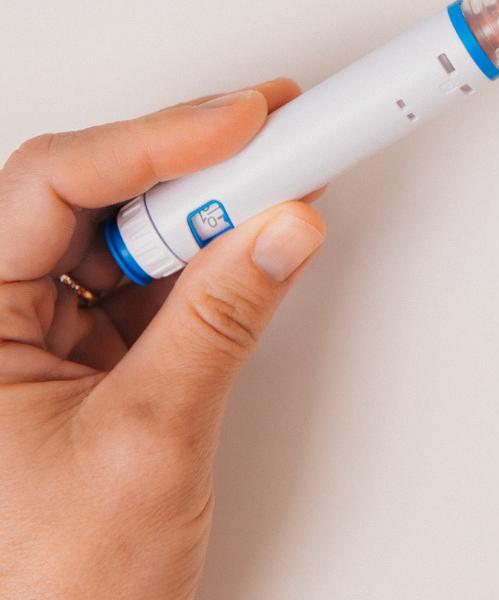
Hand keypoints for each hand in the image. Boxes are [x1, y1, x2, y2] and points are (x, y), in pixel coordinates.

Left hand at [0, 80, 325, 599]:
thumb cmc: (46, 596)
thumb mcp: (148, 442)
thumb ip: (221, 322)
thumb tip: (281, 230)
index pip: (50, 187)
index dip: (154, 139)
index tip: (243, 119)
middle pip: (93, 197)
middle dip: (194, 166)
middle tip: (279, 135)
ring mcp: (42, 340)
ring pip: (128, 234)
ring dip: (210, 208)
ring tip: (283, 180)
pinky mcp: (93, 360)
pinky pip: (154, 282)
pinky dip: (213, 258)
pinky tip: (259, 234)